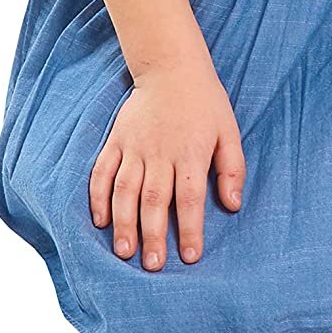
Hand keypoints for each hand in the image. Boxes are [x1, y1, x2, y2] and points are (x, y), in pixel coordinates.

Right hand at [89, 54, 245, 269]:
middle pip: (155, 199)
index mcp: (191, 151)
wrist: (172, 67)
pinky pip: (102, 171)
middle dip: (153, 234)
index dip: (190, 228)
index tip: (190, 256)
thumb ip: (232, 168)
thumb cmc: (205, 103)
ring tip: (124, 252)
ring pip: (125, 190)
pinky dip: (98, 196)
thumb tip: (233, 205)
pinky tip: (99, 220)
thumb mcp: (228, 131)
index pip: (190, 196)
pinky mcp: (117, 139)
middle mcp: (161, 151)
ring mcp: (135, 146)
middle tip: (152, 265)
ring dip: (123, 223)